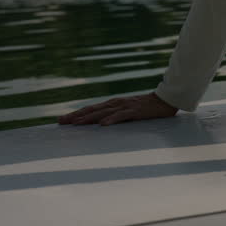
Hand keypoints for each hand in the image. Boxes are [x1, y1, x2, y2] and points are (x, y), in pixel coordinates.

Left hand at [57, 92, 177, 125]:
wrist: (165, 100)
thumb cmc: (146, 108)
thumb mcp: (127, 111)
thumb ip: (116, 116)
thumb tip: (101, 125)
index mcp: (113, 104)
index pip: (90, 109)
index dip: (76, 114)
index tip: (61, 120)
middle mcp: (115, 104)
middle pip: (92, 110)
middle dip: (76, 116)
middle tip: (61, 122)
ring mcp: (125, 107)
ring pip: (103, 113)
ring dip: (89, 118)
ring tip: (76, 124)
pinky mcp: (135, 111)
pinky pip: (121, 116)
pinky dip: (112, 119)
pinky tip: (103, 124)